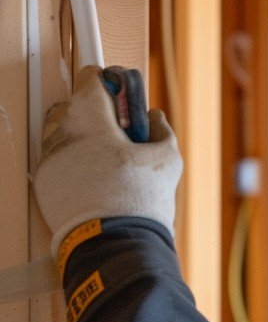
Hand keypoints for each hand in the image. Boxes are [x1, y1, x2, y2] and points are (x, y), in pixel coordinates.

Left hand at [32, 66, 181, 255]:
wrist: (114, 244)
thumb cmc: (139, 200)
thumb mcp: (167, 159)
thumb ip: (161, 130)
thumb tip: (154, 118)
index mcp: (90, 119)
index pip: (91, 76)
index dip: (111, 82)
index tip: (124, 95)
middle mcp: (62, 134)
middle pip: (75, 105)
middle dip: (97, 113)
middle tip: (121, 131)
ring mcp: (50, 160)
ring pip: (64, 134)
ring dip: (83, 137)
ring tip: (108, 157)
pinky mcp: (45, 184)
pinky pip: (58, 161)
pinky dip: (74, 163)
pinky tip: (96, 178)